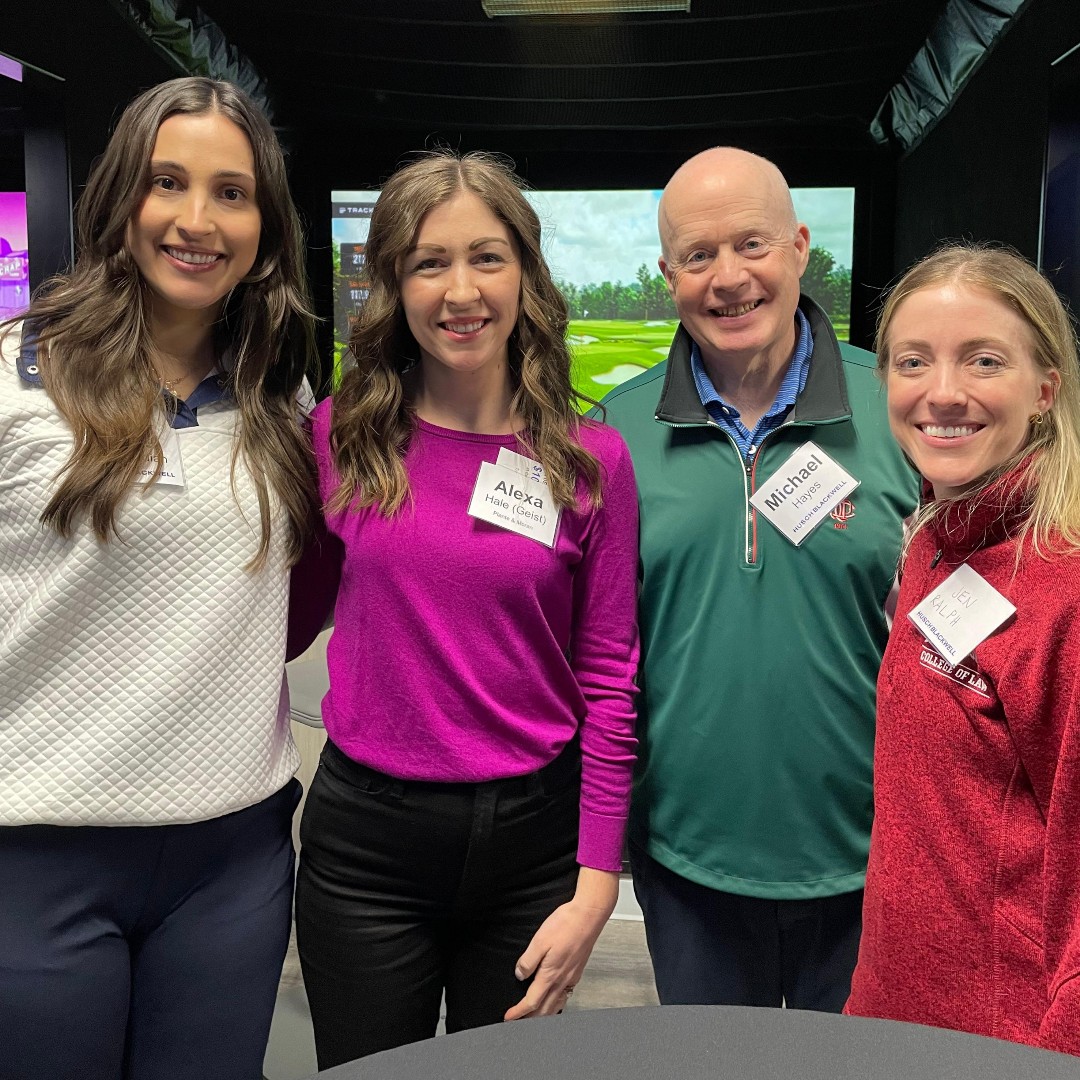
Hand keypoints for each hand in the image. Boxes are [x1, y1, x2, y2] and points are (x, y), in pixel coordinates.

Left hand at [504, 867, 617, 1020]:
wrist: (589, 916)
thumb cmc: (566, 924)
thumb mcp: (540, 940)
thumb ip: (528, 961)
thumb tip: (520, 975)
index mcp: (550, 974)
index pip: (532, 1001)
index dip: (519, 1012)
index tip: (509, 1017)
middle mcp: (563, 980)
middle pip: (545, 1009)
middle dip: (530, 1019)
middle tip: (518, 1022)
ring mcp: (572, 977)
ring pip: (557, 1005)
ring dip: (544, 1014)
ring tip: (534, 1017)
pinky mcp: (577, 971)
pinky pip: (565, 996)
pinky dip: (556, 1004)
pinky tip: (554, 999)